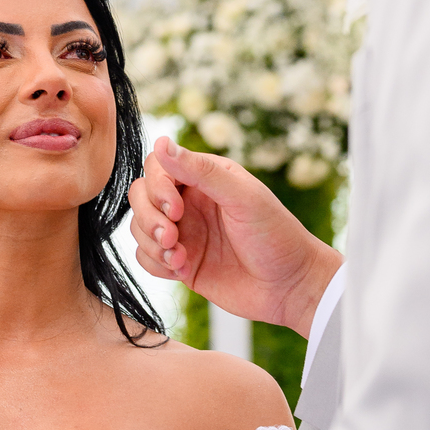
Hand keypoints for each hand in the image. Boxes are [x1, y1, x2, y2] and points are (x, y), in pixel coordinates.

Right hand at [127, 137, 342, 337]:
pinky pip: (146, 258)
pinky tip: (180, 269)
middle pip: (140, 196)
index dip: (158, 186)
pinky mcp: (180, 263)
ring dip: (151, 243)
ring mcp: (184, 233)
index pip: (158, 167)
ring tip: (178, 258)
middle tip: (171, 237)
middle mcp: (189, 202)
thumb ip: (202, 171)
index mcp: (205, 178)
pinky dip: (155, 264)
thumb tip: (162, 143)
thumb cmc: (276, 235)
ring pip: (139, 227)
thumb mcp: (243, 197)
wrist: (290, 287)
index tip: (177, 209)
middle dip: (148, 217)